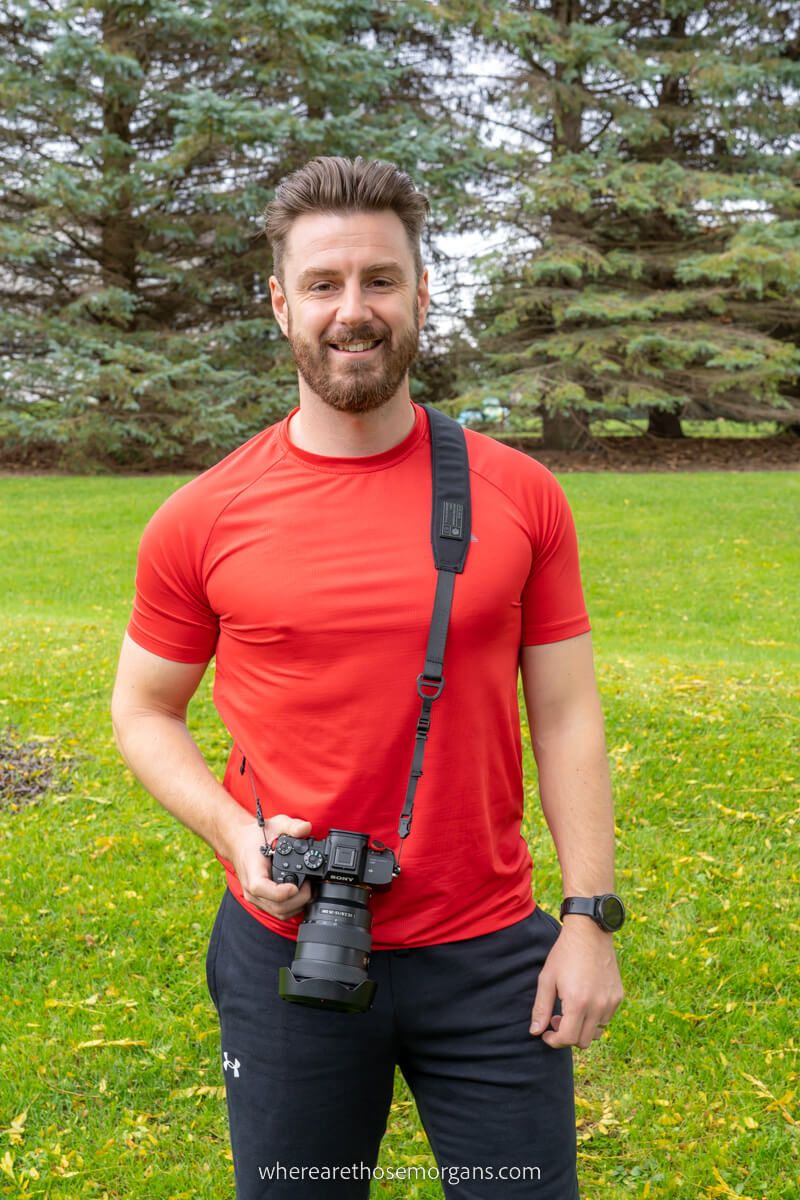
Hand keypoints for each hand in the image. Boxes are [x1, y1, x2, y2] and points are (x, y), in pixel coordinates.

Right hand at [228, 814, 313, 920]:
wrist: (239, 843)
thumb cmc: (255, 837)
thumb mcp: (275, 824)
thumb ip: (291, 826)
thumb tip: (306, 828)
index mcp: (253, 872)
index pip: (262, 889)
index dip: (282, 892)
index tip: (297, 885)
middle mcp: (252, 890)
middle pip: (277, 907)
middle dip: (299, 899)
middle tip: (310, 885)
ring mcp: (256, 898)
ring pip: (279, 913)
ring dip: (297, 905)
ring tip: (307, 889)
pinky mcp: (262, 901)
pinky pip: (278, 912)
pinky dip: (292, 907)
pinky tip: (300, 894)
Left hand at [529, 916, 623, 1048]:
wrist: (590, 933)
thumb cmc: (564, 954)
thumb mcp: (547, 979)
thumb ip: (541, 1008)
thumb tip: (535, 1032)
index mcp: (577, 1002)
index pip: (568, 1039)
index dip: (554, 1042)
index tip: (546, 1034)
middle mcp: (597, 1006)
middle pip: (583, 1041)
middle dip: (567, 1036)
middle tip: (556, 1019)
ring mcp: (610, 1002)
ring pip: (597, 1032)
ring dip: (582, 1029)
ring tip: (571, 1010)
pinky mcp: (618, 996)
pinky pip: (606, 1019)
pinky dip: (594, 1018)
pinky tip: (585, 1001)